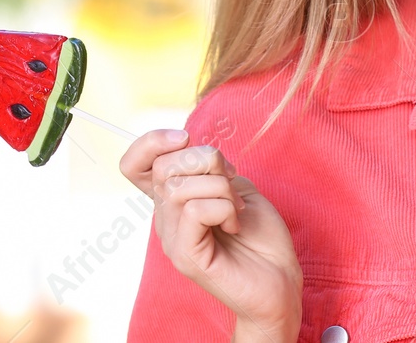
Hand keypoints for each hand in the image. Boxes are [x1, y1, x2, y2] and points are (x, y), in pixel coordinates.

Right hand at [121, 130, 301, 341]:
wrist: (280, 276)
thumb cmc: (260, 233)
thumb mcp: (235, 185)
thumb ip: (208, 167)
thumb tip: (186, 147)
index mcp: (174, 199)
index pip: (135, 164)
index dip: (151, 141)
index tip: (184, 138)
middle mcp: (165, 218)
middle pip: (164, 166)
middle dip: (207, 160)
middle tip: (232, 184)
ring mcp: (172, 239)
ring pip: (180, 186)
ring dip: (221, 187)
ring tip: (236, 209)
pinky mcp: (185, 256)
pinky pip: (194, 210)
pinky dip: (224, 208)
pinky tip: (234, 225)